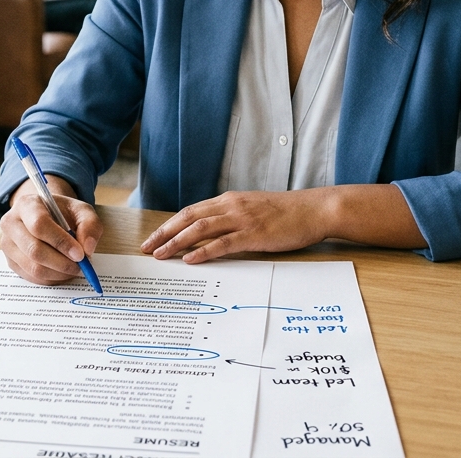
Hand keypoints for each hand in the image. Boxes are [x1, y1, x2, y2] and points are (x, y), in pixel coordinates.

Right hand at [0, 177, 101, 284]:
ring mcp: (8, 245)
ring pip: (33, 268)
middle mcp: (11, 224)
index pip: (39, 225)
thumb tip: (87, 249)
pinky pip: (32, 278)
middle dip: (62, 263)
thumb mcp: (81, 211)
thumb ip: (90, 225)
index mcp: (27, 205)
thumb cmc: (63, 213)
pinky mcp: (11, 262)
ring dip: (59, 273)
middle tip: (81, 266)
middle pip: (34, 250)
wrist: (46, 216)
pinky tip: (63, 272)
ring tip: (74, 269)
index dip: (61, 242)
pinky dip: (52, 279)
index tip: (80, 254)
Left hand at [140, 189, 332, 263]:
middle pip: (188, 218)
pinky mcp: (254, 234)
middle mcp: (230, 206)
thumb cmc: (286, 213)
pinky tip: (190, 260)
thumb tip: (212, 235)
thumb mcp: (253, 210)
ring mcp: (242, 219)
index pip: (190, 212)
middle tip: (146, 248)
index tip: (153, 238)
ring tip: (161, 255)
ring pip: (200, 229)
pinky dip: (203, 251)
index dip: (169, 225)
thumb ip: (232, 218)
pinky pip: (223, 243)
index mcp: (228, 200)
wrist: (314, 209)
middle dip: (164, 233)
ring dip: (176, 242)